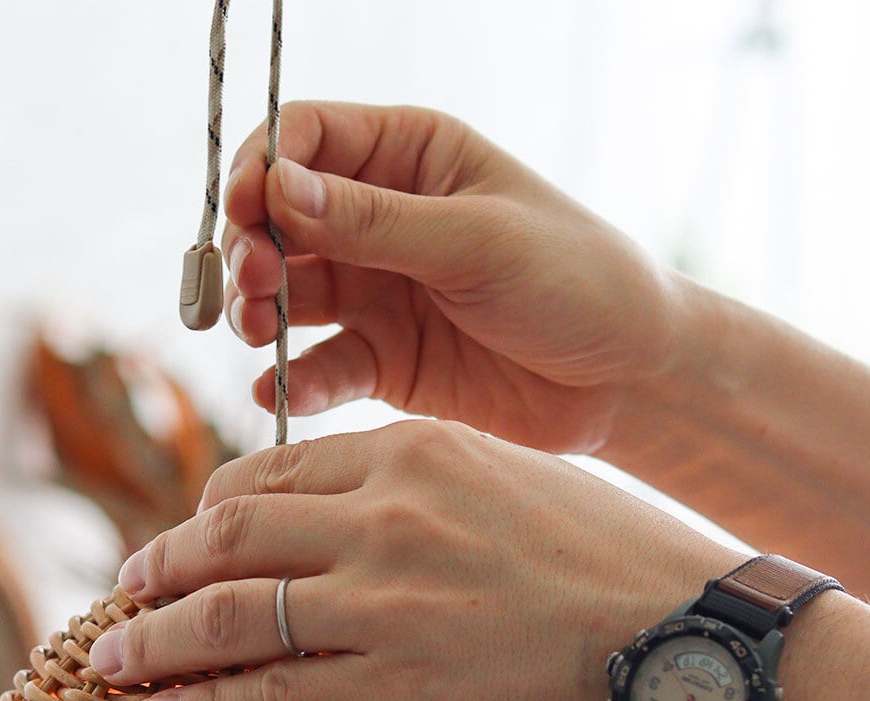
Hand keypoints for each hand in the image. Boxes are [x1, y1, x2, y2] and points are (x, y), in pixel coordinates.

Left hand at [89, 421, 736, 700]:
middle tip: (127, 589)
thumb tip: (352, 520)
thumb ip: (420, 490)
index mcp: (411, 451)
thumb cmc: (608, 559)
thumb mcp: (508, 483)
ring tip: (114, 660)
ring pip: (226, 616)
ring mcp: (382, 602)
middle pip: (228, 536)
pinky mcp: (393, 687)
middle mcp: (382, 516)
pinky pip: (268, 696)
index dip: (211, 510)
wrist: (678, 638)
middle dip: (160, 567)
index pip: (271, 471)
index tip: (189, 538)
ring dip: (154, 641)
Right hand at [222, 102, 683, 453]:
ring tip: (256, 331)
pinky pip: (322, 366)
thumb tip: (276, 189)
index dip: (261, 168)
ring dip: (260, 311)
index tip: (242, 209)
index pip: (306, 139)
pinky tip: (277, 392)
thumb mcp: (477, 240)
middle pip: (282, 221)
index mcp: (412, 157)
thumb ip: (374, 222)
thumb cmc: (575, 281)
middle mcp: (383, 221)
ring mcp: (381, 293)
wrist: (627, 380)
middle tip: (252, 284)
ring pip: (291, 295)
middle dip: (253, 248)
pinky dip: (295, 380)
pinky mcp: (385, 362)